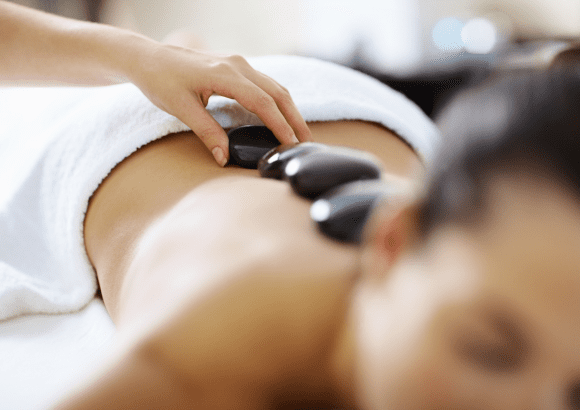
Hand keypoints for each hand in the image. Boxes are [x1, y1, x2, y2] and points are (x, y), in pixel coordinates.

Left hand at [128, 44, 312, 165]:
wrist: (147, 57)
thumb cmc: (160, 79)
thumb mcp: (181, 108)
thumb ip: (206, 132)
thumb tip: (224, 157)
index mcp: (226, 74)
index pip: (263, 102)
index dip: (280, 125)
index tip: (291, 144)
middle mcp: (237, 65)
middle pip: (278, 92)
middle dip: (294, 118)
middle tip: (306, 141)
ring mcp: (238, 64)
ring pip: (274, 86)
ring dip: (288, 109)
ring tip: (298, 132)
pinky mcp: (235, 67)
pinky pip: (264, 84)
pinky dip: (276, 101)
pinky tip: (279, 116)